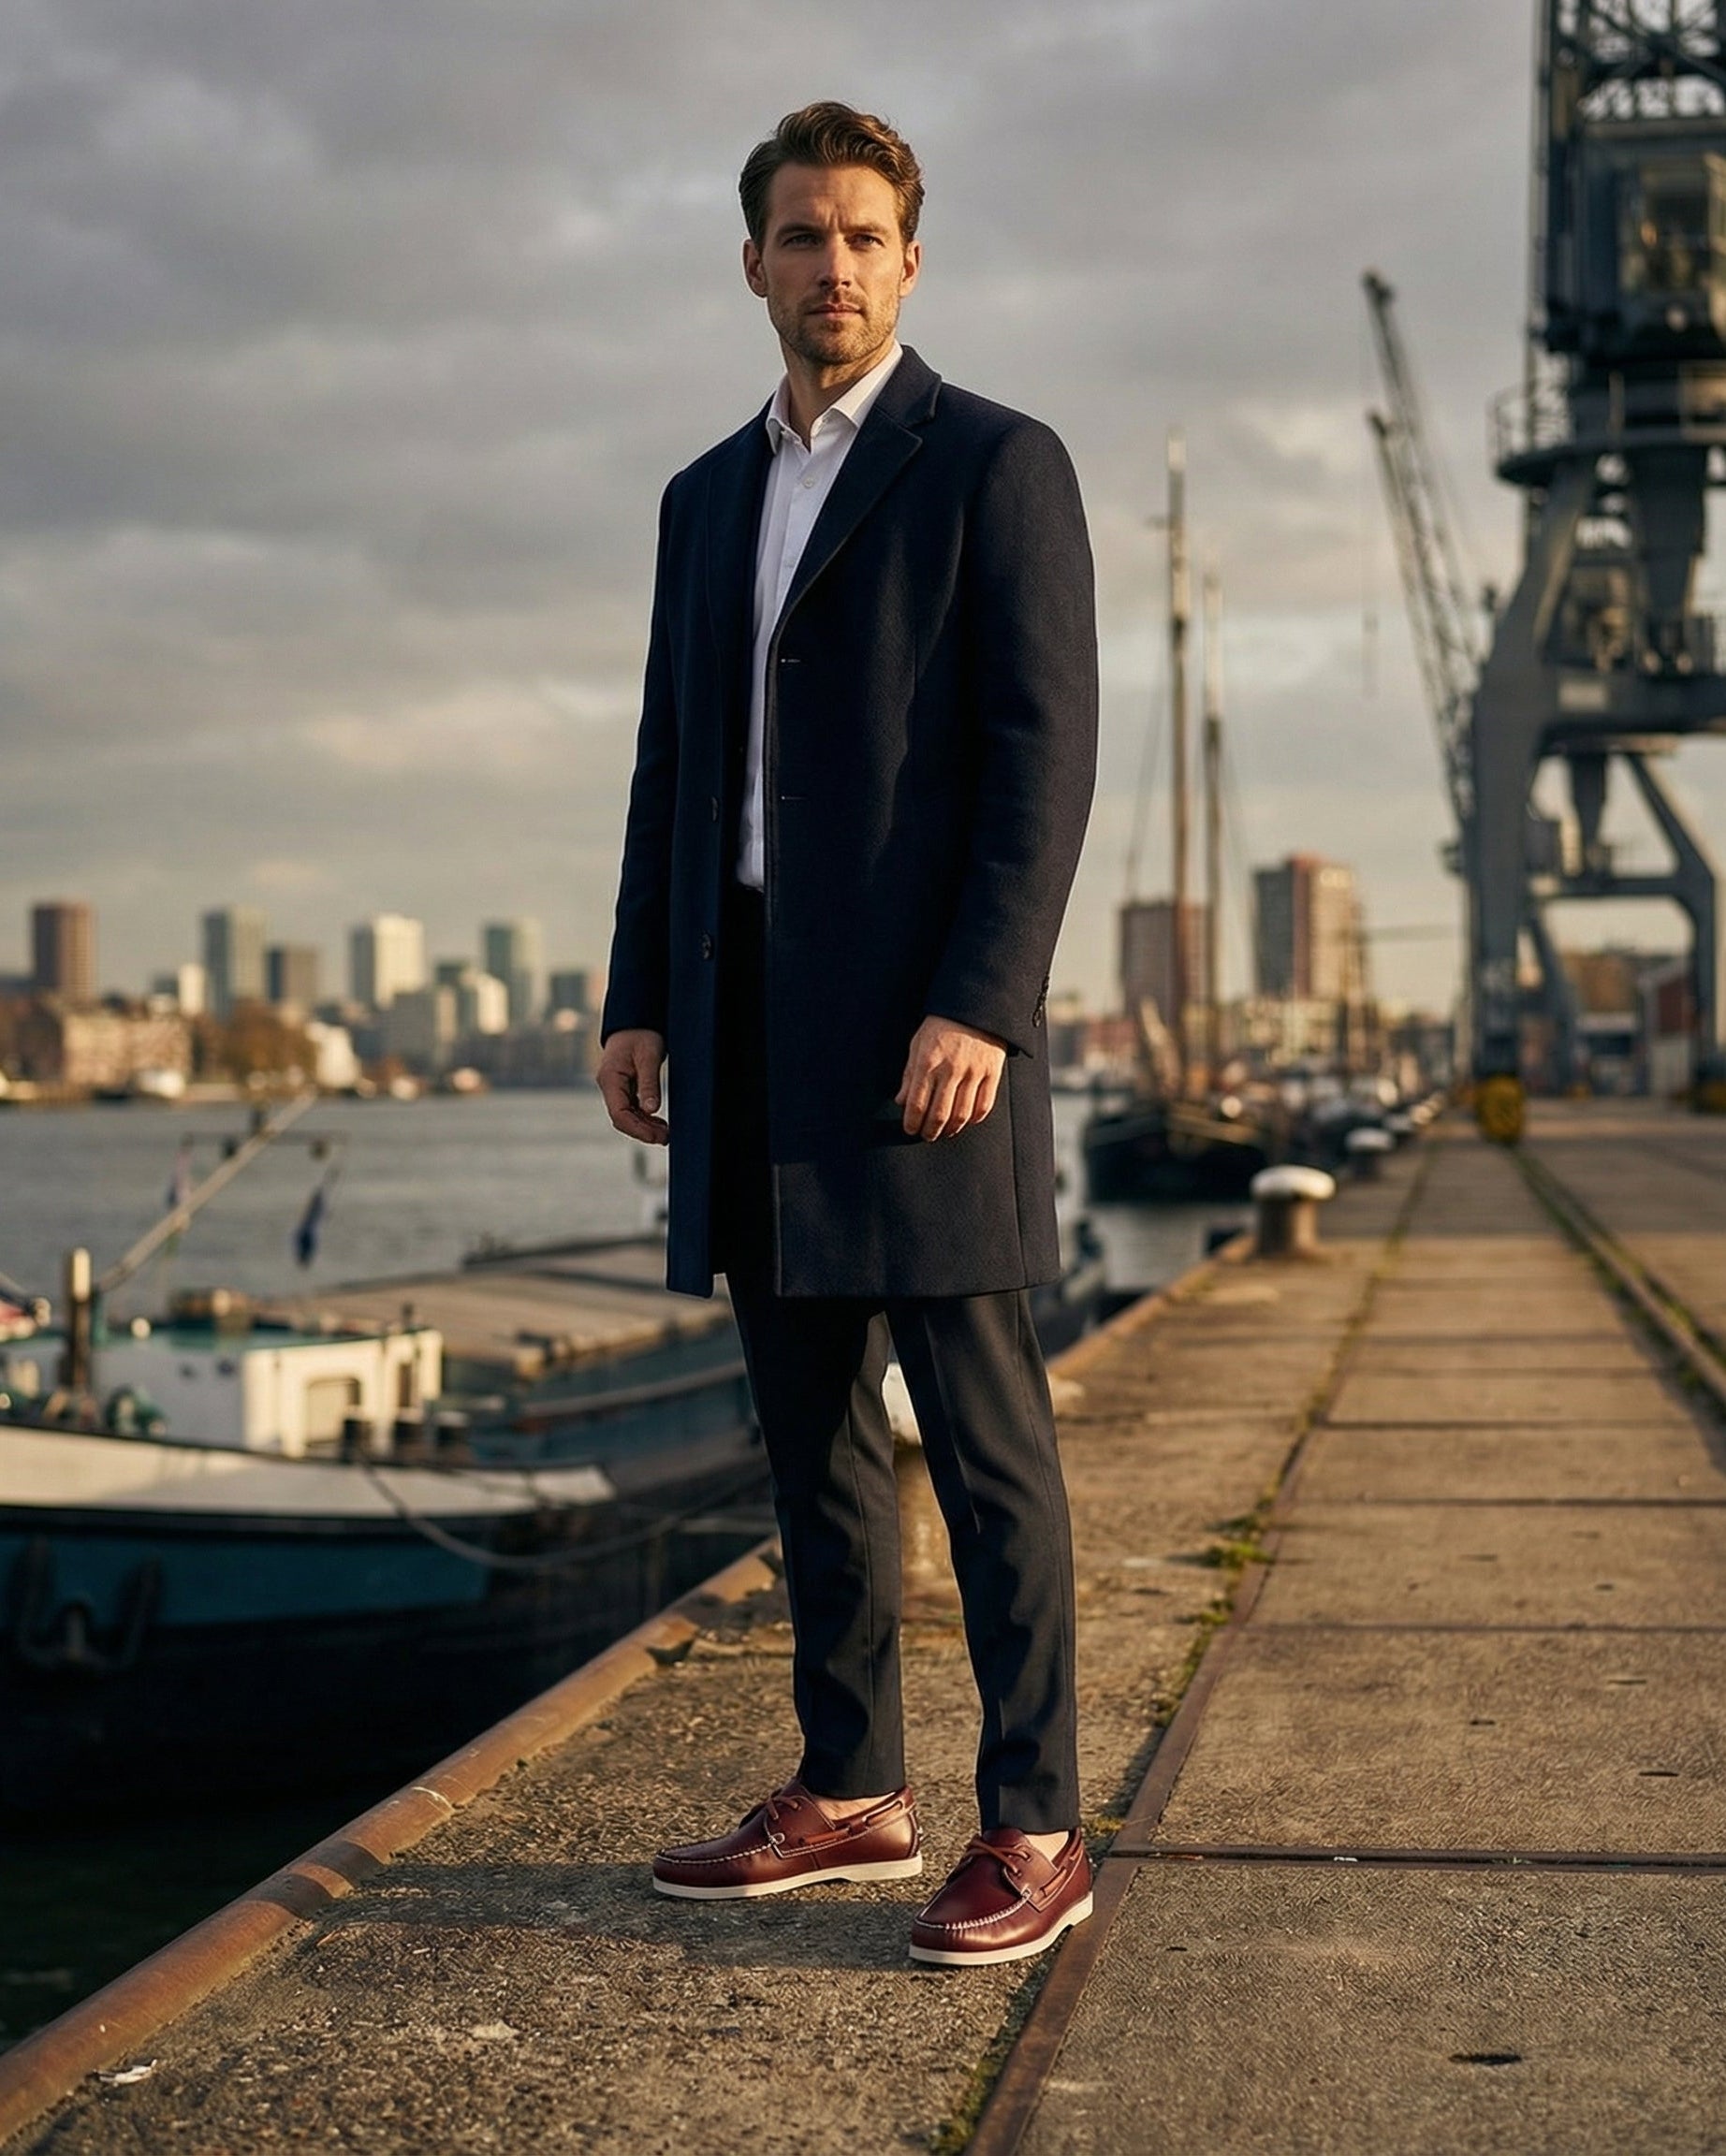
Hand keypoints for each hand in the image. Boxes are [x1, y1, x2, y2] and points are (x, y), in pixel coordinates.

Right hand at [597, 1029, 669, 1144]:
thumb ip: (649, 1083)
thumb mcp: (649, 1056)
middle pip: (622, 1118)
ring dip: (644, 1127)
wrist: (635, 1022)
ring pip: (627, 1116)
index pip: (619, 1113)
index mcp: (610, 1079)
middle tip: (666, 1138)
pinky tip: (658, 1124)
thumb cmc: (641, 1034)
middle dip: (642, 1131)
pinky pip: (631, 1108)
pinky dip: (644, 1118)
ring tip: (665, 1134)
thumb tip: (651, 1109)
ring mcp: (615, 1088)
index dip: (637, 1129)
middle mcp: (609, 1086)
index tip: (656, 1137)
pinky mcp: (624, 1088)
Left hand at [895, 1015, 1006, 1141]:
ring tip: (944, 1132)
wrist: (975, 1006)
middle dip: (930, 1131)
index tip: (910, 1129)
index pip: (917, 1103)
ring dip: (951, 1129)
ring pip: (962, 1114)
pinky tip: (966, 1120)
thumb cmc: (942, 1025)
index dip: (912, 1122)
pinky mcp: (992, 1073)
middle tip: (927, 1135)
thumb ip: (909, 1074)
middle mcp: (950, 1070)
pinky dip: (974, 1119)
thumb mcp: (917, 1044)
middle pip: (939, 1114)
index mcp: (928, 1062)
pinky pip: (984, 1105)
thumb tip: (901, 1101)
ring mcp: (973, 1072)